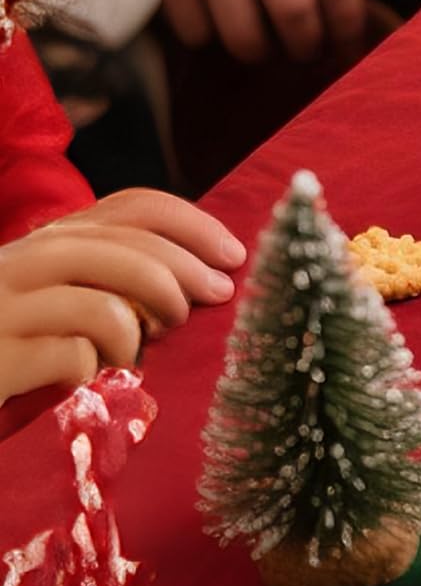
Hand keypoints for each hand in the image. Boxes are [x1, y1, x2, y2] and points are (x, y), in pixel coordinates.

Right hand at [0, 191, 242, 405]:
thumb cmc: (12, 335)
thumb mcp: (62, 291)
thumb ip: (114, 274)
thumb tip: (204, 277)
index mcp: (49, 239)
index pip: (133, 207)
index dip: (194, 226)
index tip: (233, 256)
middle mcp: (23, 260)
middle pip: (129, 252)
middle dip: (183, 277)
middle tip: (209, 303)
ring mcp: (4, 307)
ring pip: (106, 306)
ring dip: (137, 333)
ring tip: (133, 353)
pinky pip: (72, 358)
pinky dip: (91, 371)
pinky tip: (78, 378)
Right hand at [111, 0, 392, 61]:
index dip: (349, 20)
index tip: (349, 40)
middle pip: (293, 8)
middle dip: (309, 45)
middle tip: (311, 51)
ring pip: (241, 29)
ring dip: (262, 53)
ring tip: (269, 48)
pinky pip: (196, 28)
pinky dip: (212, 40)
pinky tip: (220, 26)